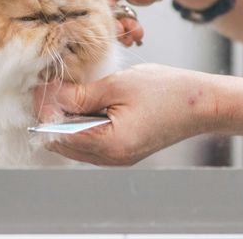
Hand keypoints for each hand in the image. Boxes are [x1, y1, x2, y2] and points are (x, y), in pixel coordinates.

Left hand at [34, 64, 217, 165]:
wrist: (202, 103)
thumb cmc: (166, 91)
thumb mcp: (118, 86)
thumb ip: (80, 94)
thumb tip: (46, 96)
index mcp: (109, 145)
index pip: (58, 133)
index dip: (44, 109)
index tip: (40, 84)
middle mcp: (110, 159)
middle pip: (62, 141)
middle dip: (52, 114)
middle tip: (50, 84)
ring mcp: (116, 158)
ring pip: (72, 141)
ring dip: (65, 118)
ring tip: (68, 89)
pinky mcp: (121, 151)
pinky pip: (88, 140)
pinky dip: (80, 122)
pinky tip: (85, 100)